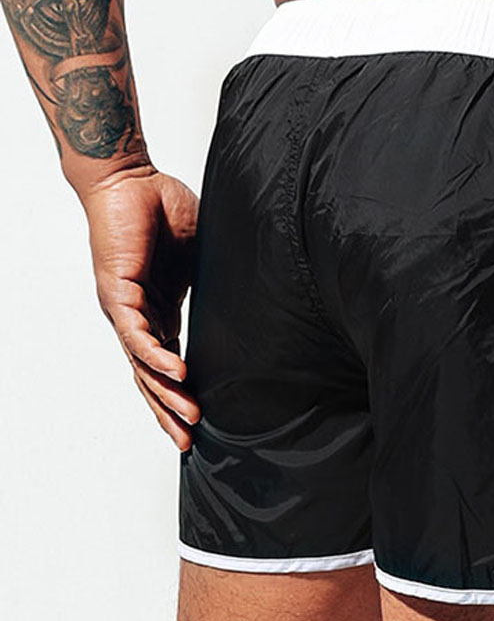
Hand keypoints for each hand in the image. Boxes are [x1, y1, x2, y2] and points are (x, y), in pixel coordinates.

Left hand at [81, 167, 200, 447]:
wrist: (130, 179)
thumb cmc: (163, 209)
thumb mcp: (201, 257)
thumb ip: (215, 285)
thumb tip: (249, 300)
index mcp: (159, 310)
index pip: (168, 363)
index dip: (180, 394)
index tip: (201, 422)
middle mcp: (138, 317)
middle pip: (150, 377)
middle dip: (169, 411)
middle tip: (189, 441)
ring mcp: (125, 309)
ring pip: (142, 365)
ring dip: (165, 394)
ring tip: (189, 419)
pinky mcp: (118, 294)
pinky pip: (138, 335)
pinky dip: (156, 358)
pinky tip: (178, 376)